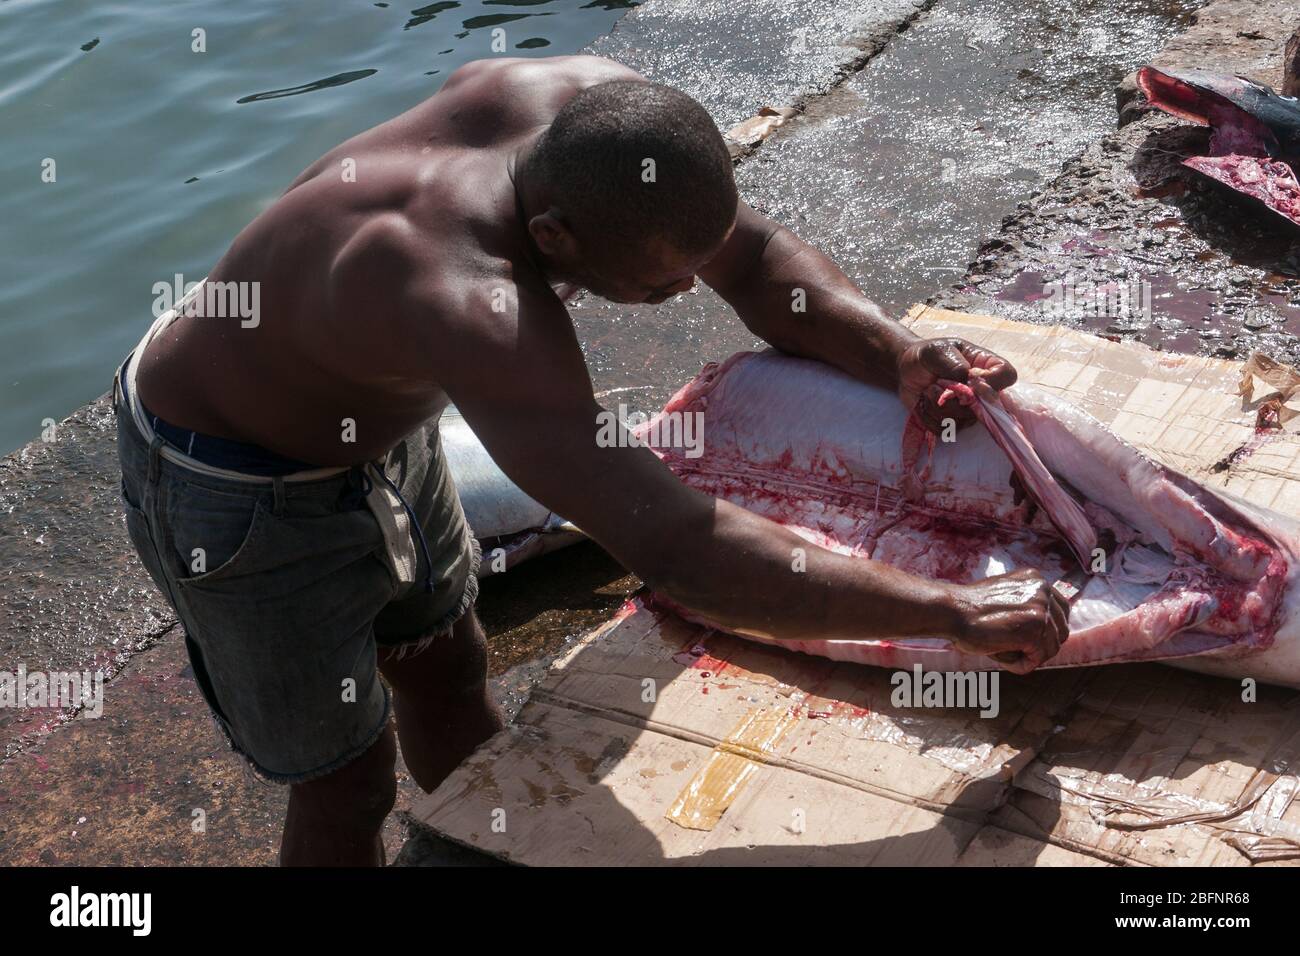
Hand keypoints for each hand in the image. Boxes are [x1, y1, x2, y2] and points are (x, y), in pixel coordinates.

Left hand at [897, 337, 1016, 433]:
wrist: (906, 370)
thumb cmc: (926, 356)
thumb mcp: (938, 351)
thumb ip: (956, 365)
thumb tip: (968, 382)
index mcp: (986, 366)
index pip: (1007, 376)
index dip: (992, 382)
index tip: (969, 377)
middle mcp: (982, 391)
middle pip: (986, 407)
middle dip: (955, 398)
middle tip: (936, 384)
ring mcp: (968, 409)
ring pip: (963, 420)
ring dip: (938, 406)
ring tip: (928, 389)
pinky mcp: (952, 422)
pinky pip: (945, 429)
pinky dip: (929, 417)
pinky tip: (924, 403)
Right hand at [946, 569, 1067, 673]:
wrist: (952, 610)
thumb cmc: (969, 608)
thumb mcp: (1005, 595)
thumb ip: (1025, 604)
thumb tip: (1042, 631)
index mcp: (1036, 579)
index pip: (1061, 610)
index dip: (1046, 630)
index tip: (1028, 639)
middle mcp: (1043, 590)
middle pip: (1061, 631)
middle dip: (1041, 645)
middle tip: (1016, 650)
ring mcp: (1041, 610)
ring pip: (1051, 648)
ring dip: (1028, 655)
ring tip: (1002, 650)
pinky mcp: (1034, 631)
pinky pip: (1037, 659)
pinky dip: (1020, 665)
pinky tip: (1001, 657)